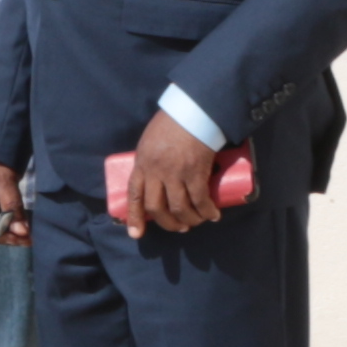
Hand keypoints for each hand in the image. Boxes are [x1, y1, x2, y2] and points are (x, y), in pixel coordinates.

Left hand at [125, 106, 228, 236]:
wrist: (192, 112)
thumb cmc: (171, 124)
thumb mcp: (149, 142)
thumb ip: (149, 161)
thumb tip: (155, 179)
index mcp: (141, 164)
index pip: (134, 195)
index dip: (134, 217)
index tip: (135, 234)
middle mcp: (155, 172)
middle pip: (156, 207)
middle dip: (167, 223)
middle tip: (179, 228)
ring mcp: (175, 174)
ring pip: (179, 208)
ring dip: (189, 220)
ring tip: (196, 222)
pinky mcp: (195, 173)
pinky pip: (200, 200)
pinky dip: (207, 212)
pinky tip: (213, 215)